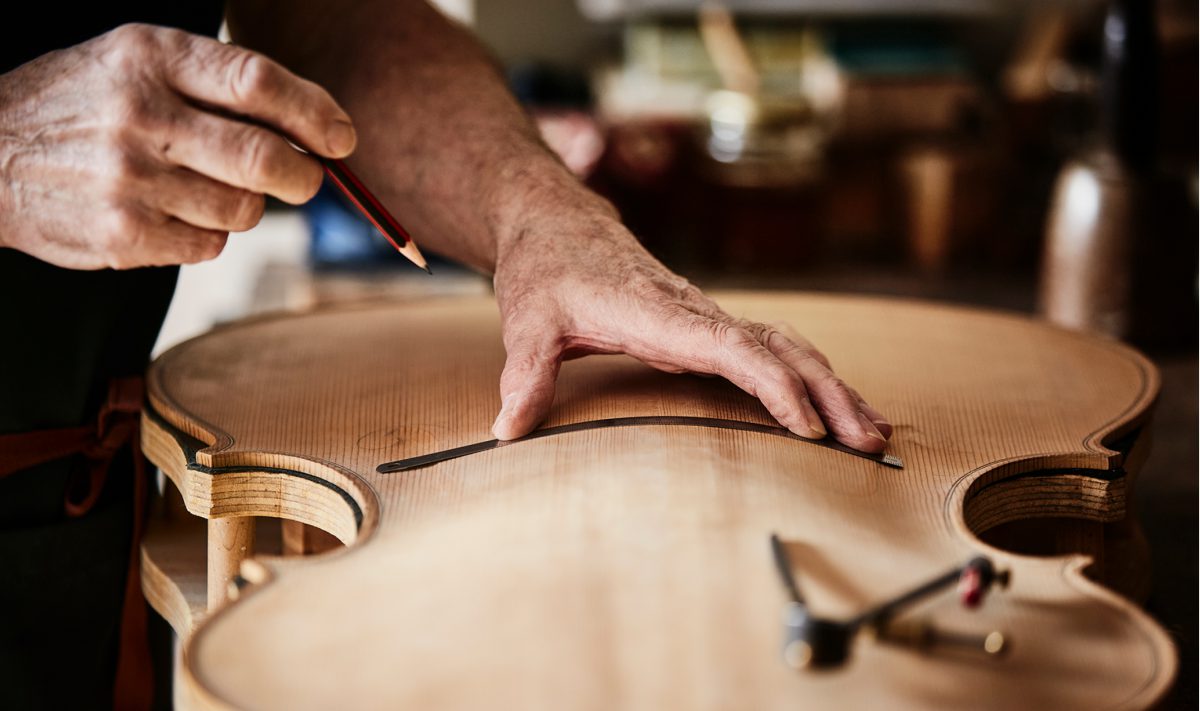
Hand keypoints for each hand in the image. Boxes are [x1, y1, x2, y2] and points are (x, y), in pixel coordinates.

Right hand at [0, 23, 355, 268]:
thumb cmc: (86, 104)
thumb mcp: (137, 61)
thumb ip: (218, 82)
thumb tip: (318, 127)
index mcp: (150, 58)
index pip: (257, 83)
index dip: (315, 113)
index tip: (341, 137)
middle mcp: (141, 116)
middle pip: (265, 158)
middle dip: (306, 176)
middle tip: (306, 177)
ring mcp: (130, 181)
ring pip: (245, 210)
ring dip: (251, 206)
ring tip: (216, 188)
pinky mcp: (124, 236)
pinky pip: (211, 245)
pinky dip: (212, 233)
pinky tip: (177, 212)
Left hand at [490, 208, 892, 453]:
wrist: (555, 222)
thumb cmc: (544, 268)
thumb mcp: (527, 320)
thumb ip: (524, 374)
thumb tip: (506, 429)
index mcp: (660, 311)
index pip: (732, 345)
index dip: (772, 384)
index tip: (806, 426)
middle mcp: (696, 313)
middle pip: (780, 348)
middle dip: (829, 394)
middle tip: (870, 442)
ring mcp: (707, 319)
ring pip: (787, 347)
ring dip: (833, 387)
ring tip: (872, 433)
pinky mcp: (706, 327)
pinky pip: (772, 350)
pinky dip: (810, 377)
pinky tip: (832, 407)